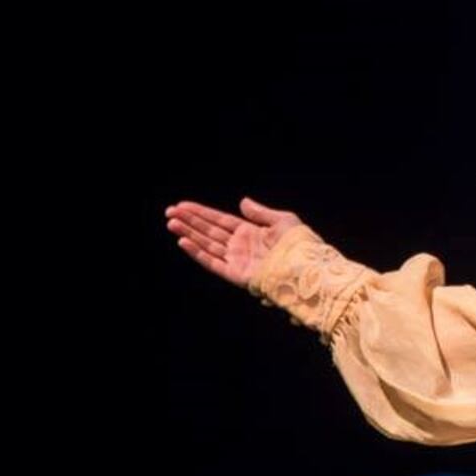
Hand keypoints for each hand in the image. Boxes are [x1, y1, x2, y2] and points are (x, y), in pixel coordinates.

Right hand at [164, 196, 302, 288]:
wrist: (305, 268)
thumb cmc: (299, 244)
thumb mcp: (282, 221)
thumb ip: (260, 212)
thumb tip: (242, 201)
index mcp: (250, 232)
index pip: (219, 220)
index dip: (201, 213)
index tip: (182, 205)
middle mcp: (239, 245)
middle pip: (208, 231)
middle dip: (189, 221)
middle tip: (169, 211)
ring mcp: (236, 260)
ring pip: (206, 244)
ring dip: (188, 234)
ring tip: (172, 223)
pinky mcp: (235, 274)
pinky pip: (212, 262)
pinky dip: (197, 253)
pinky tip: (184, 242)